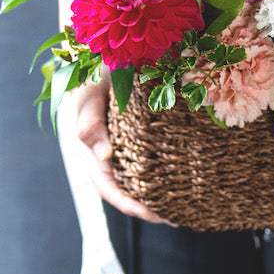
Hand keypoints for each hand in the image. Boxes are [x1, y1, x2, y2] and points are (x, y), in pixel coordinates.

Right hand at [72, 78, 171, 224]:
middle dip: (151, 207)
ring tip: (185, 202)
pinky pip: (149, 157)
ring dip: (159, 191)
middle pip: (128, 190)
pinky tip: (181, 172)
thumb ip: (90, 124)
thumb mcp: (87, 96)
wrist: (100, 57)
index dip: (134, 206)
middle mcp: (106, 154)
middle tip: (181, 215)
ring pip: (139, 176)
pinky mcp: (135, 135)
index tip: (158, 216)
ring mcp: (121, 146)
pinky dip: (162, 169)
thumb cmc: (90, 76)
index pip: (112, 189)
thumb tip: (104, 158)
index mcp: (91, 152)